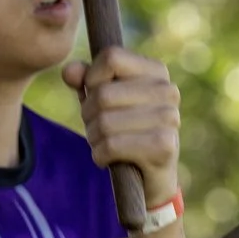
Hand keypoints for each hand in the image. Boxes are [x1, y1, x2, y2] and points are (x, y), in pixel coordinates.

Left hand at [63, 46, 180, 207]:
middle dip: (88, 115)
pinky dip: (100, 155)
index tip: (96, 96)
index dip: (93, 78)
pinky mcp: (164, 146)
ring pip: (105, 122)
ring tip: (103, 145)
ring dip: (94, 138)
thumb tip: (70, 72)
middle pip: (103, 93)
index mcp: (157, 71)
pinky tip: (108, 159)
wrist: (150, 180)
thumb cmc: (125, 132)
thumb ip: (86, 80)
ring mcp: (169, 118)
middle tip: (97, 130)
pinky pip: (112, 145)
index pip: (111, 57)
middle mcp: (168, 90)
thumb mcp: (102, 102)